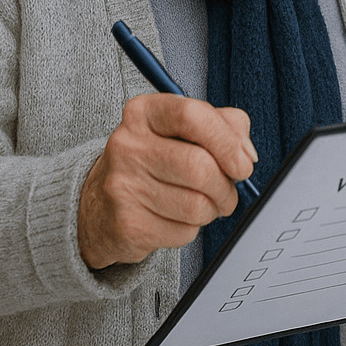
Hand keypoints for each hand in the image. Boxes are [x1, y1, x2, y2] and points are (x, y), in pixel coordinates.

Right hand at [77, 94, 255, 269]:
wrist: (100, 206)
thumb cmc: (154, 162)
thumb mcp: (183, 131)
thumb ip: (224, 126)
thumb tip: (246, 153)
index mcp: (143, 113)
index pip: (192, 116)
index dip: (227, 141)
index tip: (243, 162)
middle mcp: (127, 145)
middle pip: (200, 167)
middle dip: (226, 186)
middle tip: (227, 191)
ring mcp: (122, 186)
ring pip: (196, 205)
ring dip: (212, 210)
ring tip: (200, 203)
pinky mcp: (126, 225)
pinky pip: (184, 232)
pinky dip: (192, 229)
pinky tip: (175, 218)